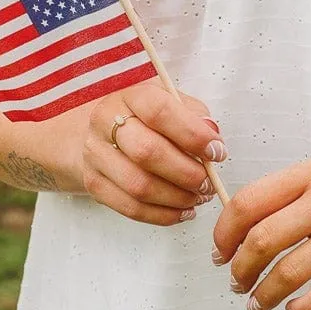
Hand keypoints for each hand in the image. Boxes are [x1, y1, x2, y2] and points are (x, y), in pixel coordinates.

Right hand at [81, 81, 227, 225]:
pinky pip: (130, 207)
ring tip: (198, 198)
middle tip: (208, 182)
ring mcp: (95, 154)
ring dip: (176, 198)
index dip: (192, 135)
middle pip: (147, 152)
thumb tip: (213, 138)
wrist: (102, 130)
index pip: (159, 112)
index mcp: (130, 95)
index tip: (216, 152)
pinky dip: (162, 215)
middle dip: (186, 173)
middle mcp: (105, 121)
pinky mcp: (94, 182)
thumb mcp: (172, 102)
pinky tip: (182, 210)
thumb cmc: (145, 116)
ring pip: (138, 185)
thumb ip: (195, 115)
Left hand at [211, 159, 310, 309]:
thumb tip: (238, 231)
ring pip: (289, 271)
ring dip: (264, 294)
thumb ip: (291, 196)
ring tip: (256, 304)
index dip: (224, 233)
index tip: (219, 253)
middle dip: (239, 268)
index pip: (249, 202)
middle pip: (262, 239)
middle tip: (235, 283)